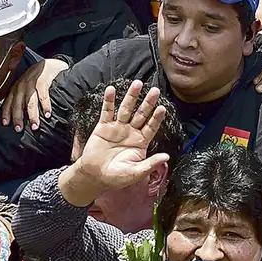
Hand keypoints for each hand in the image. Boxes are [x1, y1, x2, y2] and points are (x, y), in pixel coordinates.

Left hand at [0, 58, 67, 131]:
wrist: (51, 64)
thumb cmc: (38, 79)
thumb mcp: (27, 87)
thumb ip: (23, 99)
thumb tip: (20, 117)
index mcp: (17, 88)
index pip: (8, 101)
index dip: (6, 112)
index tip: (6, 124)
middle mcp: (22, 85)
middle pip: (18, 103)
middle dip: (17, 116)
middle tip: (19, 129)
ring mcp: (32, 82)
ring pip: (30, 101)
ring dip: (32, 114)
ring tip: (35, 126)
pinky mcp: (43, 80)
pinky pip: (43, 95)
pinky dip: (45, 105)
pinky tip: (47, 114)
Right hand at [58, 80, 168, 206]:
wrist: (95, 176)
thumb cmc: (116, 177)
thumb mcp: (136, 173)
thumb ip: (150, 164)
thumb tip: (166, 157)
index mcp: (140, 142)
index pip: (151, 127)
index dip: (156, 118)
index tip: (162, 108)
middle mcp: (131, 132)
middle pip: (141, 114)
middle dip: (148, 102)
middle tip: (155, 90)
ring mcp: (118, 128)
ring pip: (126, 109)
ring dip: (131, 96)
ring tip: (137, 84)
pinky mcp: (103, 127)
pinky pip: (107, 111)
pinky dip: (109, 101)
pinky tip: (112, 90)